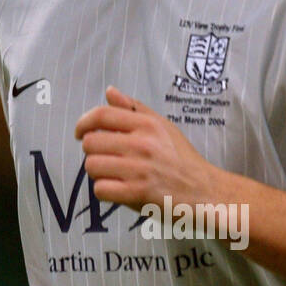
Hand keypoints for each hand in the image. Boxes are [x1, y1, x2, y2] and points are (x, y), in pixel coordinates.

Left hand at [74, 85, 217, 211]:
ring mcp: (139, 169)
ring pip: (92, 166)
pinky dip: (106, 192)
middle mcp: (142, 144)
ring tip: (115, 176)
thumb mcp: (164, 127)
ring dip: (99, 173)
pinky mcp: (137, 193)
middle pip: (91, 143)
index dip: (83, 123)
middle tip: (107, 160)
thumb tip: (110, 92)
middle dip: (94, 153)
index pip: (101, 115)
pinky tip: (119, 191)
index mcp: (147, 125)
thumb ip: (135, 109)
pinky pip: (100, 189)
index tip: (80, 133)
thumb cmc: (184, 160)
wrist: (205, 192)